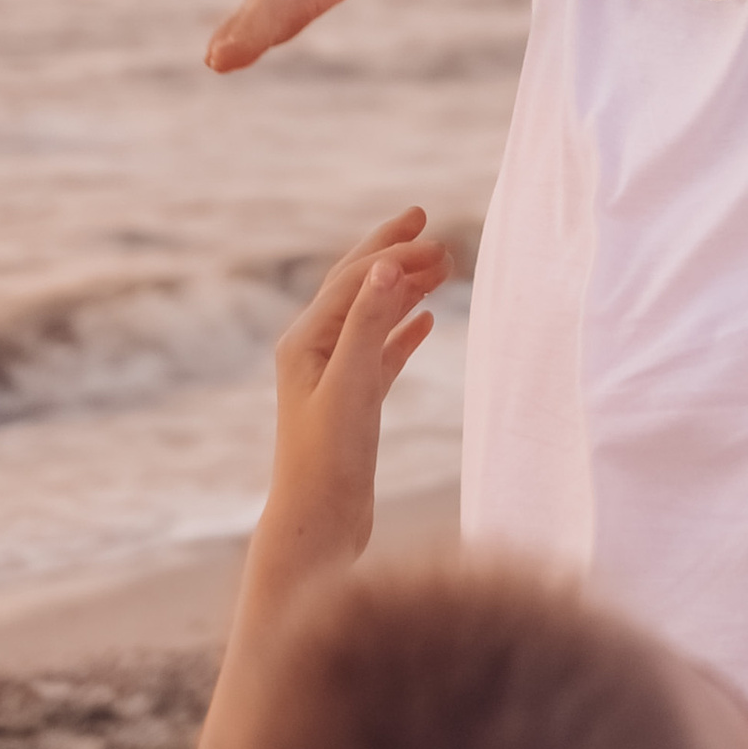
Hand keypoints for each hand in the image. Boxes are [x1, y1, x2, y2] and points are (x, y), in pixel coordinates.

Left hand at [263, 206, 451, 564]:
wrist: (317, 525)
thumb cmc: (327, 460)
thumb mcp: (350, 385)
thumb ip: (368, 323)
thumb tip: (388, 264)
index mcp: (304, 340)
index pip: (354, 278)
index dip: (393, 251)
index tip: (435, 232)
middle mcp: (313, 351)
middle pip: (357, 286)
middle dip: (393, 254)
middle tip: (428, 223)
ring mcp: (333, 377)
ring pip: (373, 317)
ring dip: (405, 288)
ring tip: (443, 267)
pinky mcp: (352, 404)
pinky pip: (381, 353)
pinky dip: (403, 331)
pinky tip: (428, 321)